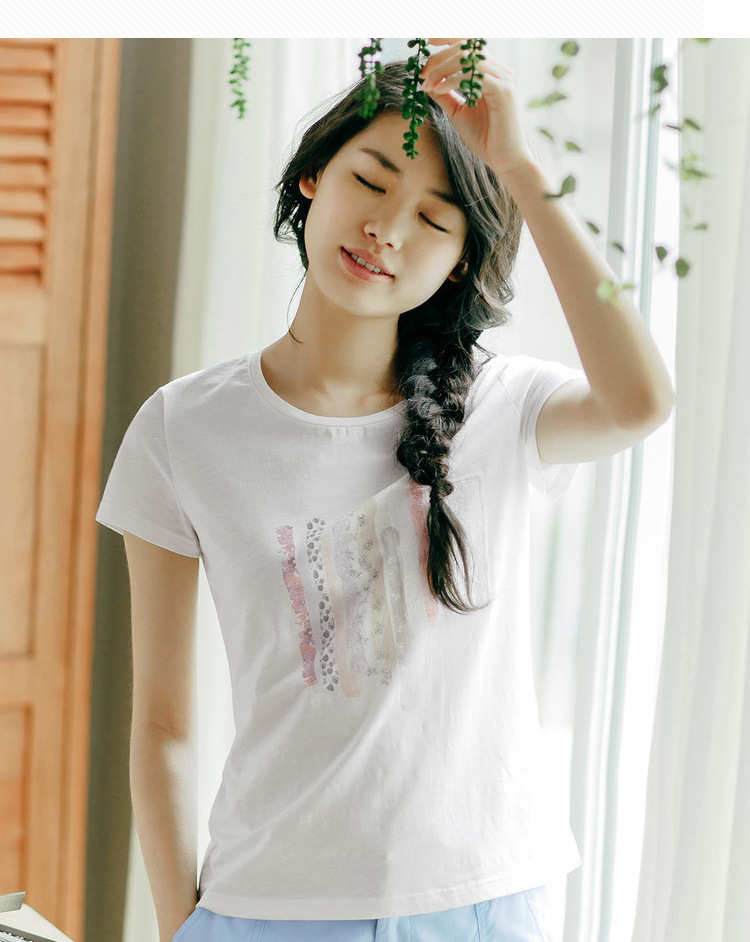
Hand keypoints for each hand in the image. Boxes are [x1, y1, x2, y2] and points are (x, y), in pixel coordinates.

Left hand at [419, 39, 537, 177]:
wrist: (504, 160)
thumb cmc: (484, 138)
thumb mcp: (457, 112)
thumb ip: (445, 95)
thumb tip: (426, 81)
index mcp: (490, 72)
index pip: (469, 44)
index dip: (448, 38)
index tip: (427, 42)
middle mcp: (500, 70)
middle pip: (466, 47)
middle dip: (439, 57)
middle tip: (421, 74)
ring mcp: (503, 79)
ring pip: (469, 58)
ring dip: (442, 68)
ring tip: (426, 84)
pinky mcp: (503, 91)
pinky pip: (474, 76)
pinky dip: (452, 80)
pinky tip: (438, 89)